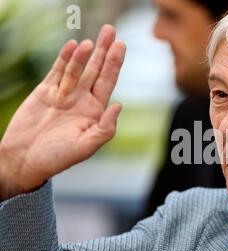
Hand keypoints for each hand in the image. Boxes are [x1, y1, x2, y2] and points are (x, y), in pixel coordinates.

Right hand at [0, 25, 125, 199]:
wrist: (24, 159)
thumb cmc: (57, 157)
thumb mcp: (86, 146)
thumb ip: (105, 128)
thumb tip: (119, 105)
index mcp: (94, 112)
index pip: (108, 82)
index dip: (115, 64)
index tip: (121, 46)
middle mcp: (82, 100)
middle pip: (96, 70)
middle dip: (104, 51)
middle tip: (111, 31)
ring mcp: (64, 94)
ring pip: (76, 68)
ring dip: (83, 54)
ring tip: (91, 42)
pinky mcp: (45, 92)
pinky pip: (57, 71)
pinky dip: (64, 58)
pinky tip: (73, 46)